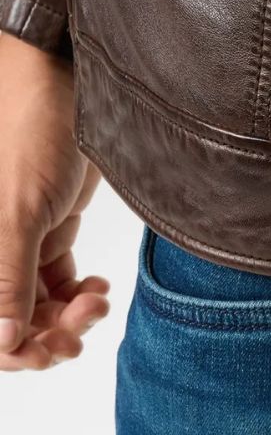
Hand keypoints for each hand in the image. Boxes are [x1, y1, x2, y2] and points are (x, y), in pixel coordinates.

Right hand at [0, 32, 108, 369]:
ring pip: (36, 307)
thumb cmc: (33, 130)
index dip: (10, 349)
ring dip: (66, 317)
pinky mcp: (47, 230)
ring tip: (96, 302)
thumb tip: (4, 343)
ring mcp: (17, 241)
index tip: (46, 351)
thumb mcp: (18, 213)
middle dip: (44, 335)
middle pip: (9, 322)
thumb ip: (6, 280)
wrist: (73, 83)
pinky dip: (78, 295)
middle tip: (79, 330)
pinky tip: (98, 289)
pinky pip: (56, 282)